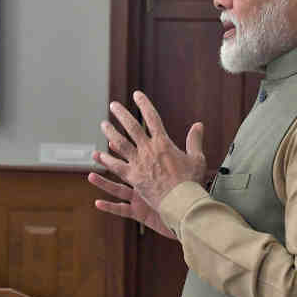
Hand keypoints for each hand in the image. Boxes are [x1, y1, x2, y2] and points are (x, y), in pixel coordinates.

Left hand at [89, 91, 206, 237]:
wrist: (182, 202)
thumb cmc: (191, 182)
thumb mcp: (197, 158)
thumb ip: (194, 140)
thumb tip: (198, 124)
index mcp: (163, 143)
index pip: (152, 118)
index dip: (144, 104)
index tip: (137, 95)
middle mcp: (148, 150)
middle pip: (131, 127)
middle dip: (122, 114)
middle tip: (113, 105)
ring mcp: (138, 163)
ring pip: (119, 144)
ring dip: (110, 132)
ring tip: (103, 124)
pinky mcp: (132, 178)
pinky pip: (116, 166)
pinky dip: (106, 160)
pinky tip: (97, 155)